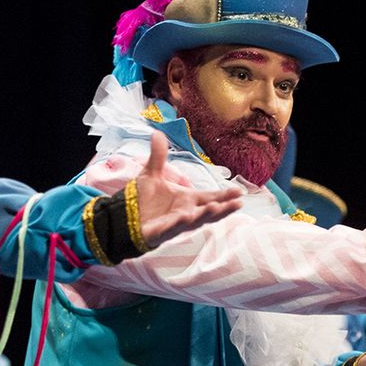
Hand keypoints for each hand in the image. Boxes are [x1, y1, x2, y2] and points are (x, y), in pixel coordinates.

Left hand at [133, 131, 243, 246]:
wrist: (125, 218)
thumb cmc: (144, 200)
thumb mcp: (152, 174)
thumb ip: (158, 156)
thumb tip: (157, 132)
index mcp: (188, 200)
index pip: (211, 197)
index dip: (225, 196)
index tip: (240, 192)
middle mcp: (187, 213)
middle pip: (209, 212)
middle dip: (223, 208)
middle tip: (238, 204)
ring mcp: (175, 224)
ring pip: (195, 221)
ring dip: (205, 215)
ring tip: (215, 207)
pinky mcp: (161, 233)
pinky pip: (172, 228)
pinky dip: (180, 223)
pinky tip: (187, 216)